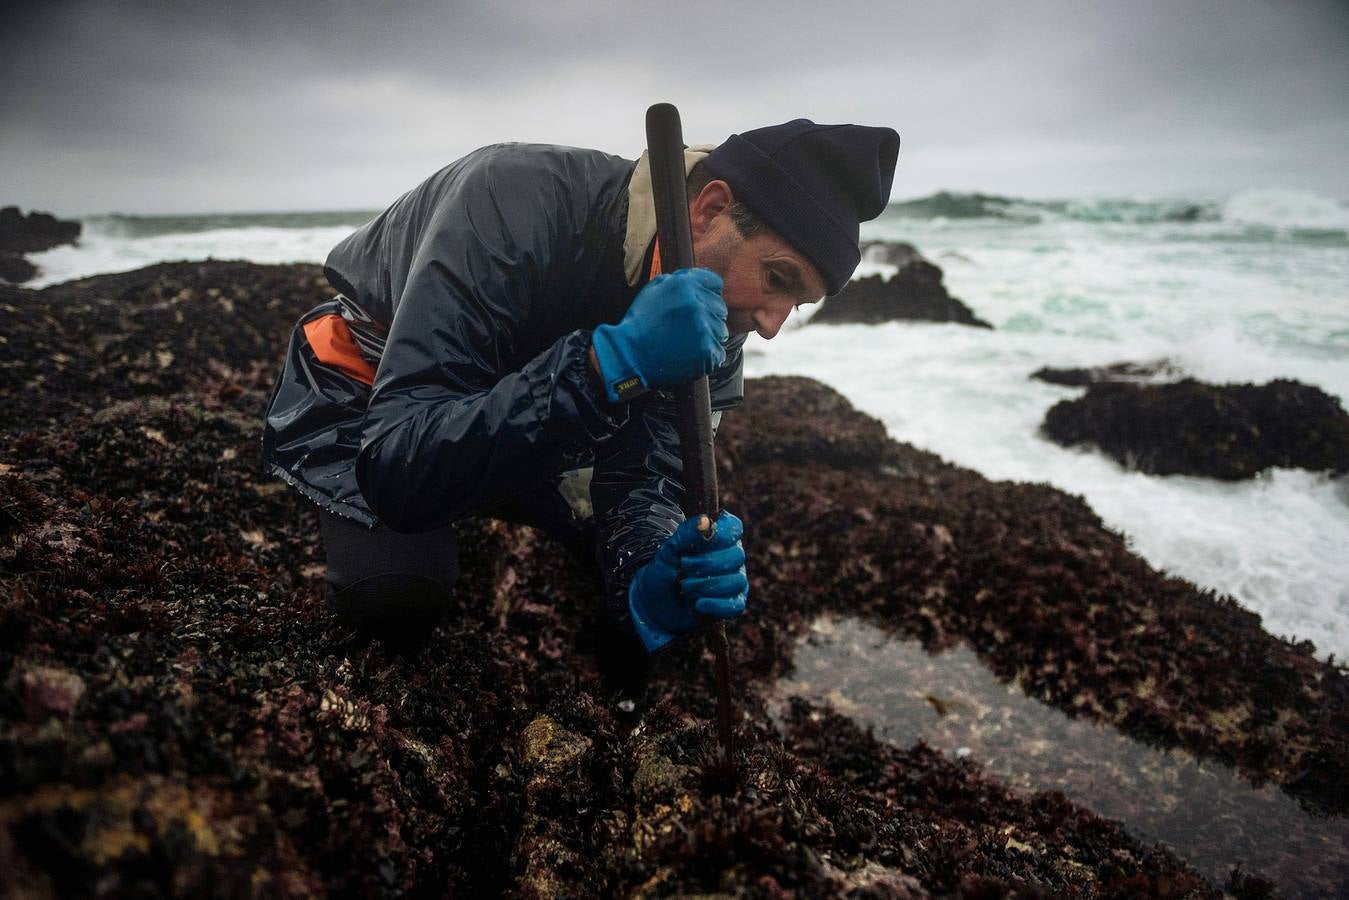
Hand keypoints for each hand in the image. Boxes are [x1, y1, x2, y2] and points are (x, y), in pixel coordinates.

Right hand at [590, 268, 727, 403]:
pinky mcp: (706, 350)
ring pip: (721, 331)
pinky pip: (718, 352)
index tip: (701, 305)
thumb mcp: (654, 289)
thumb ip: (680, 280)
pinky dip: (708, 356)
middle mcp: (696, 303)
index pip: (715, 283)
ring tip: (687, 343)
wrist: (631, 354)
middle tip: (688, 328)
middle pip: (720, 308)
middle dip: (709, 317)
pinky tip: (690, 355)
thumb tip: (700, 277)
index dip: (708, 294)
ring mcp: (703, 328)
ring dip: (708, 337)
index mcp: (685, 285)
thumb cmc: (641, 323)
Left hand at [627, 511, 747, 652]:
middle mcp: (731, 558)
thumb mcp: (668, 551)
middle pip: (736, 556)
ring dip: (707, 585)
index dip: (721, 535)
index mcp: (718, 539)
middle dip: (707, 563)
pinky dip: (716, 605)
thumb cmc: (665, 571)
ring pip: (737, 581)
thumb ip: (685, 535)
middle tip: (684, 568)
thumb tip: (705, 521)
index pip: (734, 527)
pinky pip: (736, 604)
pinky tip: (698, 604)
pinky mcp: (732, 604)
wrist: (656, 603)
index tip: (699, 545)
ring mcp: (734, 581)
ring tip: (685, 587)